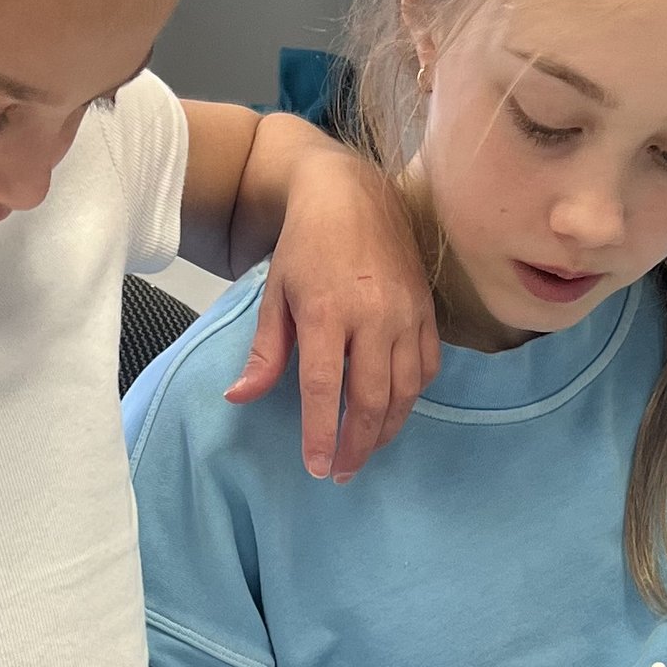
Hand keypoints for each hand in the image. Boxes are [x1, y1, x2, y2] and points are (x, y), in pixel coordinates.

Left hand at [223, 142, 436, 481]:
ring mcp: (406, 313)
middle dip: (357, 446)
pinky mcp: (427, 310)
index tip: (317, 468)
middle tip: (340, 472)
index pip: (326, 388)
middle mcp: (373, 316)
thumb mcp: (275, 294)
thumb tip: (240, 397)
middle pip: (372, 399)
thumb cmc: (306, 245)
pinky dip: (412, 398)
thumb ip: (265, 352)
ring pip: (405, 391)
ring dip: (386, 430)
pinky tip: (393, 412)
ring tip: (364, 451)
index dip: (322, 434)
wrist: (352, 194)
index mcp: (326, 311)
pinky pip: (426, 367)